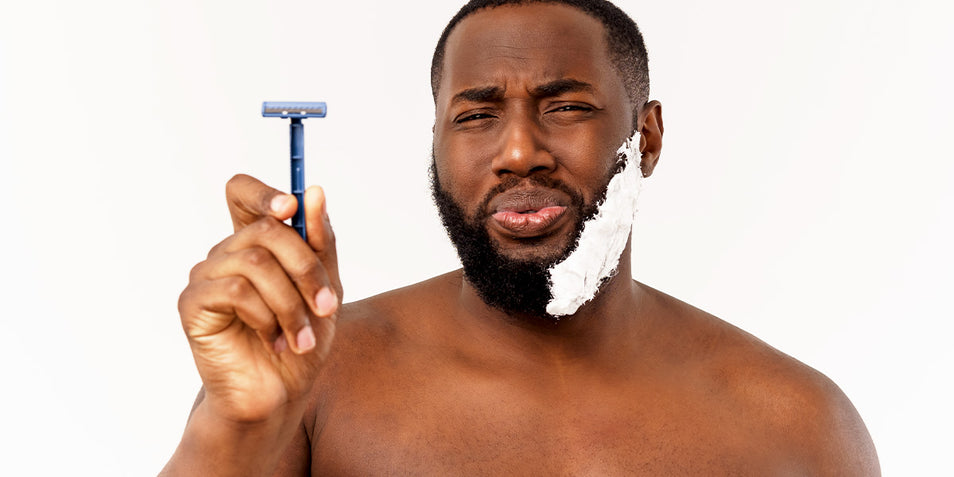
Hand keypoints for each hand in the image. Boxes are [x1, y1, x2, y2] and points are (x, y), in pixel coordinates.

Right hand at [177, 174, 341, 423]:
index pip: (242, 192)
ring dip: (290, 303)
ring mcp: (206, 276)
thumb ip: (321, 243)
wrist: (280, 394)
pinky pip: (235, 289)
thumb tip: (314, 193)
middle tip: (327, 305)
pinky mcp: (192, 304)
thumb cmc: (301, 341)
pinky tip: (272, 339)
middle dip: (306, 267)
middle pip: (264, 227)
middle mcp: (227, 253)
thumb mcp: (326, 288)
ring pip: (255, 262)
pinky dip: (265, 316)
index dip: (263, 192)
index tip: (291, 206)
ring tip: (301, 337)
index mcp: (255, 244)